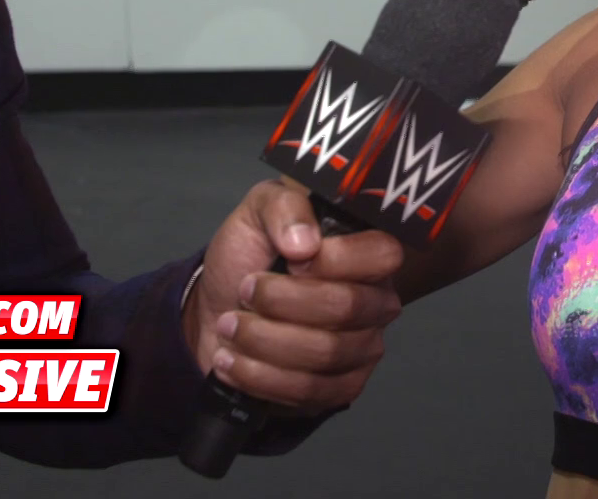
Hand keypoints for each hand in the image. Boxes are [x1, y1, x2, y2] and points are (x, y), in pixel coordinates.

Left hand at [183, 180, 402, 413]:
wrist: (217, 310)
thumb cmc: (249, 256)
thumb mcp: (258, 212)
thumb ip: (284, 207)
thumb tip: (305, 241)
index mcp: (368, 253)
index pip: (381, 255)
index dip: (334, 258)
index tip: (289, 258)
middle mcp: (376, 301)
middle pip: (346, 307)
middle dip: (282, 300)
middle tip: (244, 291)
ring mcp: (362, 349)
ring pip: (324, 353)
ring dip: (263, 340)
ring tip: (229, 327)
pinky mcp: (340, 389)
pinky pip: (309, 391)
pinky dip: (261, 377)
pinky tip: (232, 361)